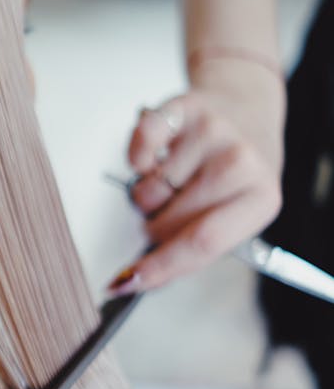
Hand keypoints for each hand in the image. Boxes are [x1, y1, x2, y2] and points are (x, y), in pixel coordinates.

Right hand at [108, 63, 284, 293]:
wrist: (246, 107)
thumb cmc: (237, 170)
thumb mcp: (236, 213)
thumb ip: (197, 246)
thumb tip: (138, 276)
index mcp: (260, 199)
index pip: (202, 243)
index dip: (160, 266)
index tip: (128, 281)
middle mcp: (240, 163)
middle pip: (168, 220)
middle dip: (158, 227)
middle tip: (173, 210)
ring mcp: (213, 133)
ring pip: (149, 190)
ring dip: (150, 194)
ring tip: (173, 180)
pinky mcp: (184, 109)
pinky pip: (140, 144)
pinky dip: (136, 158)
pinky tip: (151, 159)